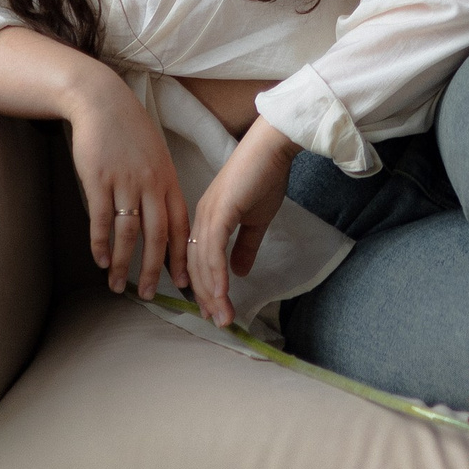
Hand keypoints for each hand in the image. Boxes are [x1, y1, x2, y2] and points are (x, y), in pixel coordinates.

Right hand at [65, 68, 192, 299]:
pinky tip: (100, 260)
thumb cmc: (129, 131)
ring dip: (124, 263)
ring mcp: (125, 182)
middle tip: (150, 295)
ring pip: (129, 233)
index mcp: (168, 179)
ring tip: (118, 286)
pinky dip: (101, 243)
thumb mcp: (155, 156)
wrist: (102, 102)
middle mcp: (151, 184)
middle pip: (157, 236)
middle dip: (155, 270)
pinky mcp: (100, 179)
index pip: (180, 225)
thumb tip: (164, 218)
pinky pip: (102, 219)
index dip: (181, 256)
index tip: (183, 281)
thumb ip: (160, 186)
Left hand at [188, 115, 297, 326]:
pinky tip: (223, 293)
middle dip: (206, 296)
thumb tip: (239, 272)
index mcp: (206, 219)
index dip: (204, 287)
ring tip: (223, 316)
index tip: (213, 310)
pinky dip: (217, 274)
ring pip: (202, 262)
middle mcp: (200, 218)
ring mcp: (207, 214)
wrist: (273, 147)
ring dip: (213, 292)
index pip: (198, 260)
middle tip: (218, 321)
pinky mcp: (219, 211)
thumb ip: (246, 245)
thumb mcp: (257, 219)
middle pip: (195, 266)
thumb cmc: (266, 176)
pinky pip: (213, 250)